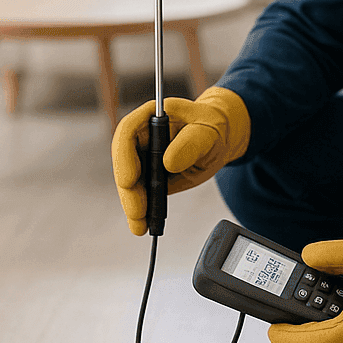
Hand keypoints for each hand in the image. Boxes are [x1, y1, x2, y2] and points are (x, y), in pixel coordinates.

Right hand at [110, 85, 250, 235]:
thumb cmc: (212, 127)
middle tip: (137, 212)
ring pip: (128, 182)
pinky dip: (140, 209)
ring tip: (140, 225)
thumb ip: (191, 143)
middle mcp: (141, 135)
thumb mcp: (207, 133)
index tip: (130, 180)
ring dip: (131, 205)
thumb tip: (169, 162)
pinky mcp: (148, 174)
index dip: (124, 156)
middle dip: (128, 190)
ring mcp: (142, 155)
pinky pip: (139, 192)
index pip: (128, 131)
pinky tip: (143, 224)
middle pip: (123, 162)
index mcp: (152, 116)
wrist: (219, 138)